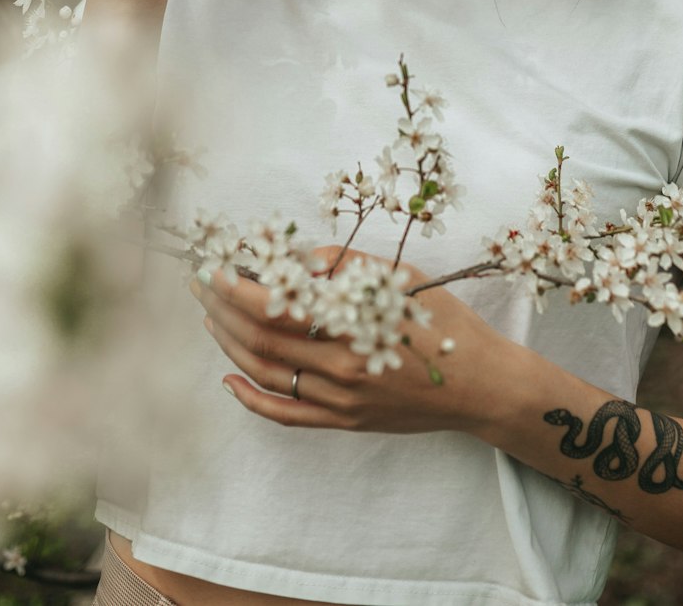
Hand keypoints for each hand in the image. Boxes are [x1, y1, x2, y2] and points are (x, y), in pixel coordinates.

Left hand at [190, 244, 514, 439]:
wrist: (481, 386)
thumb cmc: (446, 324)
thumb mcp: (403, 278)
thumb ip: (350, 265)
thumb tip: (303, 259)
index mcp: (355, 325)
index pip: (278, 307)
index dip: (239, 289)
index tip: (216, 268)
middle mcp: (342, 367)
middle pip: (263, 340)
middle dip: (224, 311)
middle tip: (201, 286)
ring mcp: (340, 400)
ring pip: (267, 374)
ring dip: (230, 344)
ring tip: (210, 318)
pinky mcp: (344, 422)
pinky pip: (285, 415)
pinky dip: (251, 399)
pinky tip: (229, 379)